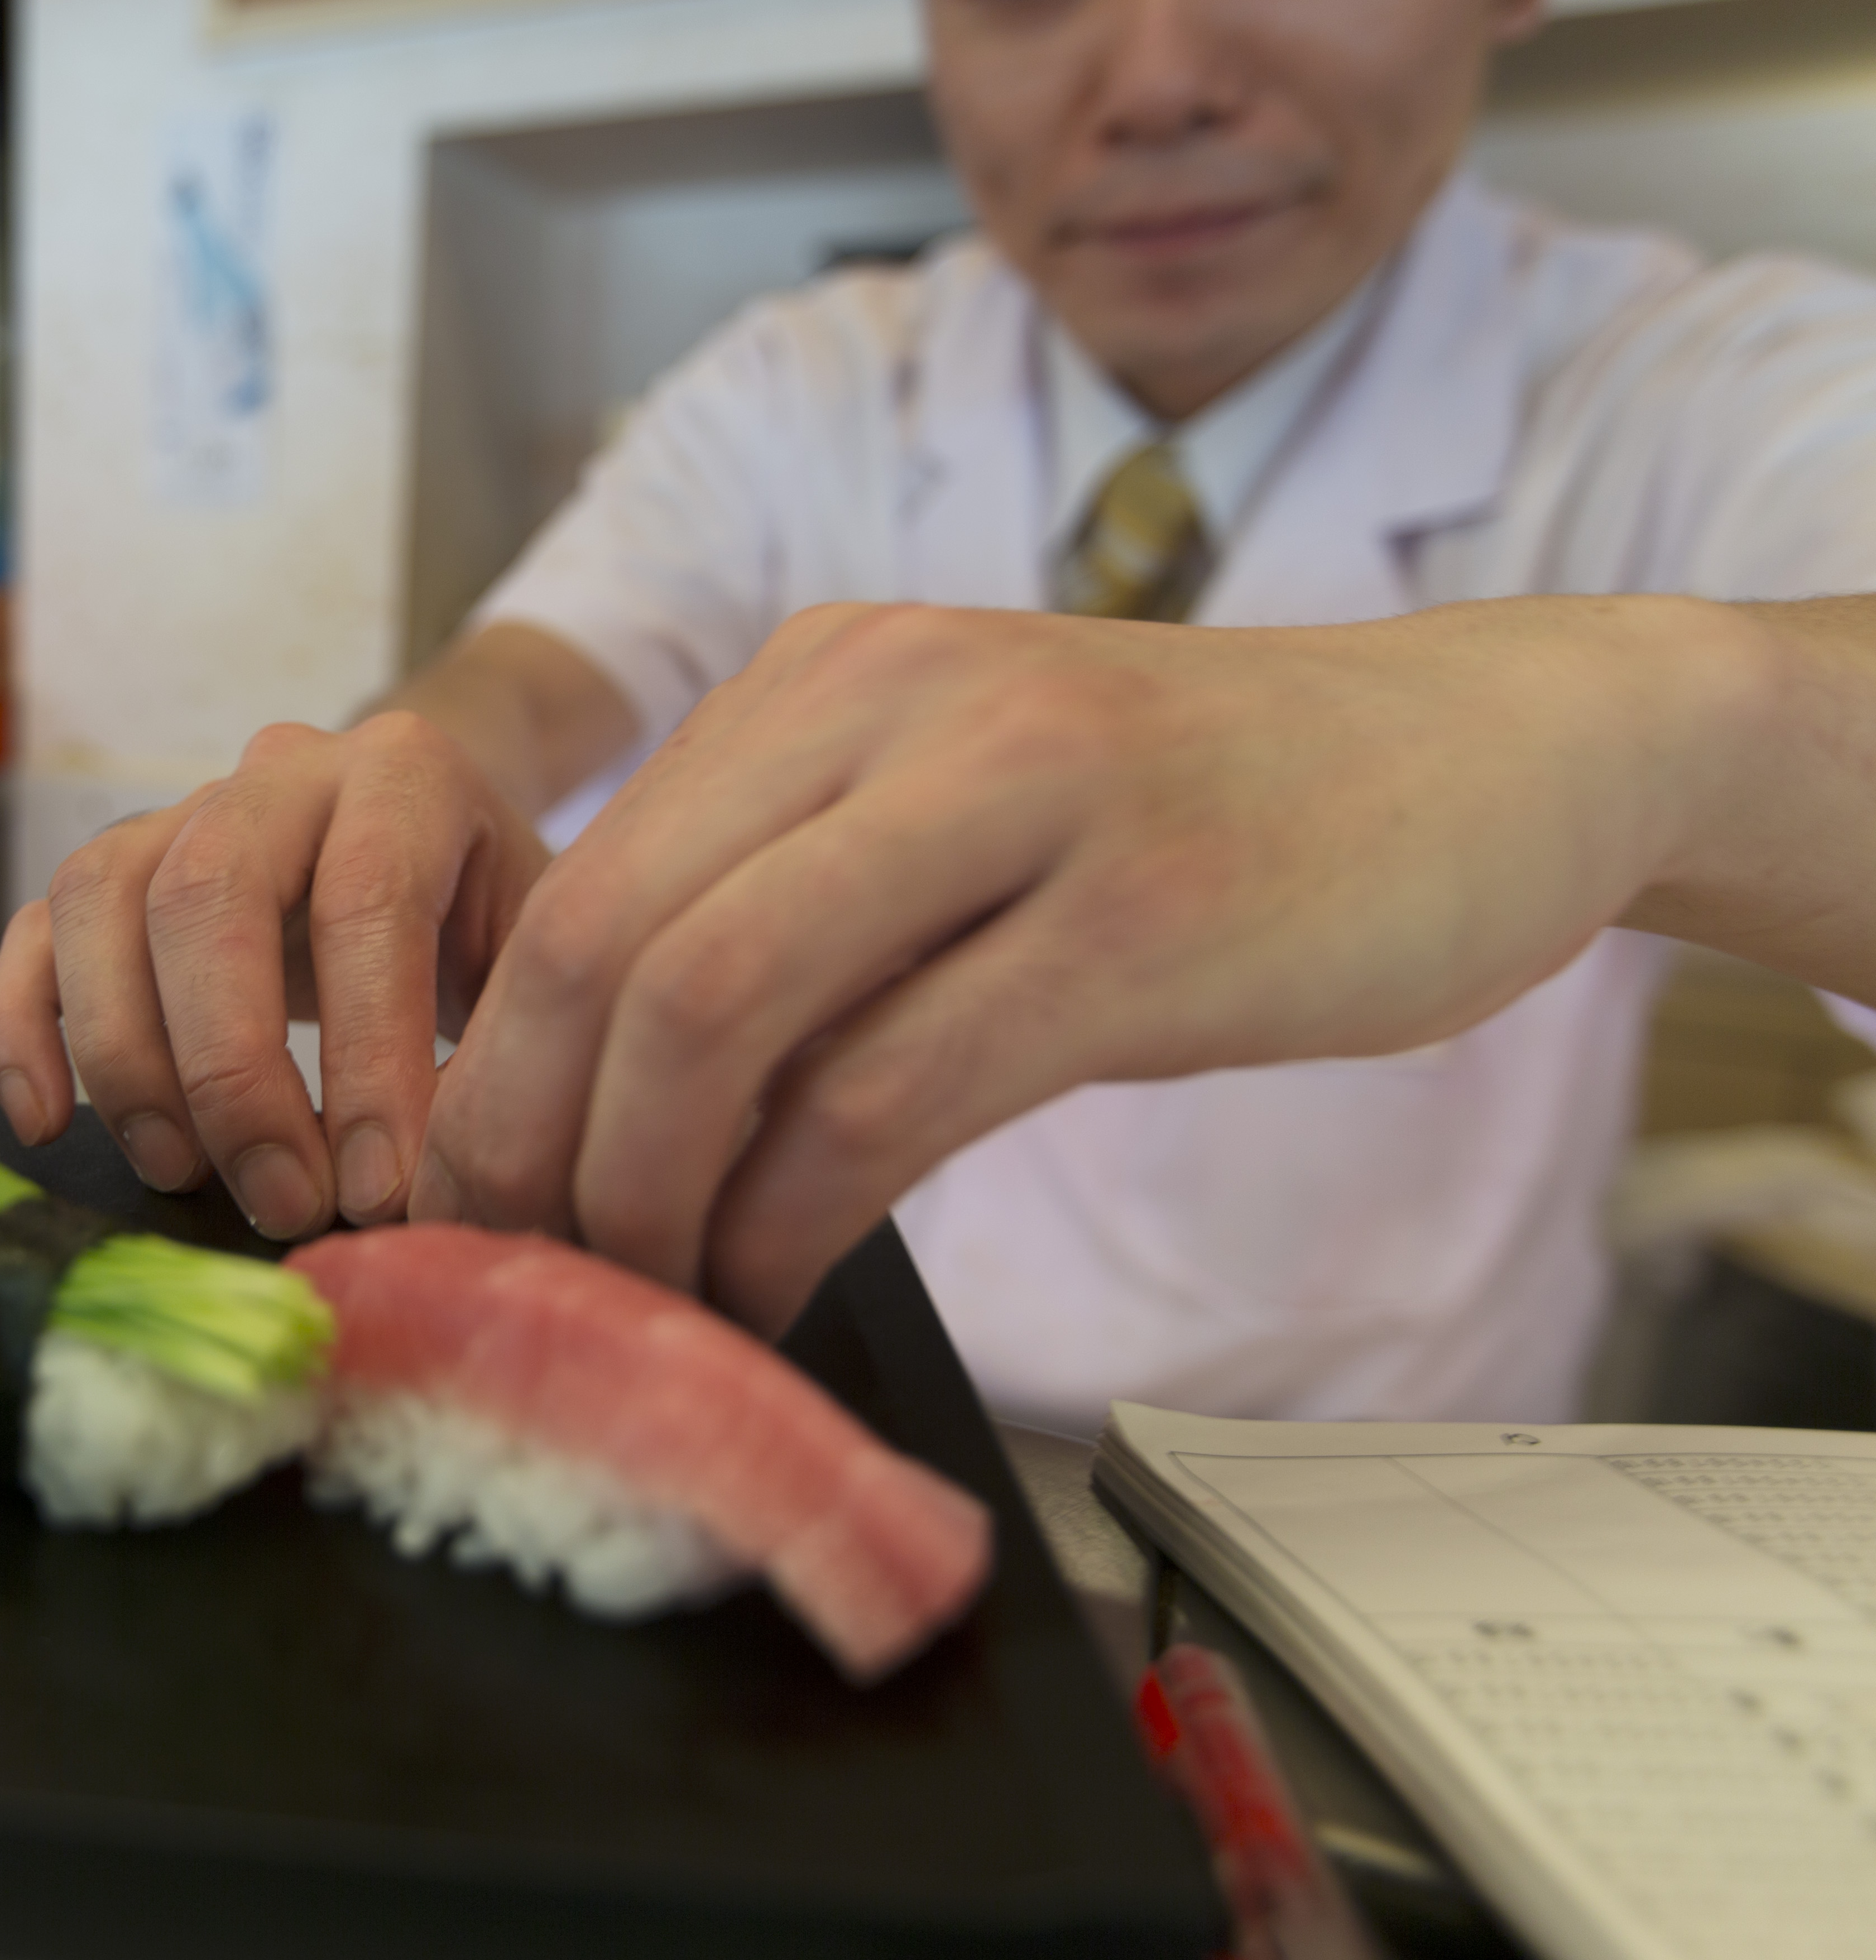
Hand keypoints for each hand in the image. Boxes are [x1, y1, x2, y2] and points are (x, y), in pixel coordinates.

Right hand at [0, 713, 551, 1236]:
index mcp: (404, 774)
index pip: (367, 899)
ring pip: (101, 900)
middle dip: (232, 1069)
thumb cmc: (487, 924)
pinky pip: (32, 936)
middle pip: (208, 892)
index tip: (375, 1190)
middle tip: (278, 1199)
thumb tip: (435, 1196)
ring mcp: (176, 814)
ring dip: (128, 1056)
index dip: (368, 1057)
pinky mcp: (108, 875)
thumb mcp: (535, 962)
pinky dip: (22, 1031)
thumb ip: (500, 1050)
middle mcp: (277, 772)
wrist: (435, 846)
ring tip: (182, 1173)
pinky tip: (47, 1125)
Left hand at [410, 597, 1725, 1333]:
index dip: (496, 1069)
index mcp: (826, 674)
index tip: (488, 1203)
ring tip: (651, 1303)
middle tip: (530, 1276)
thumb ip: (803, 903)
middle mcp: (896, 702)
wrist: (1489, 756)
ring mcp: (1018, 800)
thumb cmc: (1208, 810)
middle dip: (533, 1144)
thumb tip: (613, 1097)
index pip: (576, 884)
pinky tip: (779, 1289)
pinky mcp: (1136, 922)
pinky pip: (882, 1096)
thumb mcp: (965, 805)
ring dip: (649, 1196)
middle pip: (606, 947)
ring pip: (715, 1015)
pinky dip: (791, 1223)